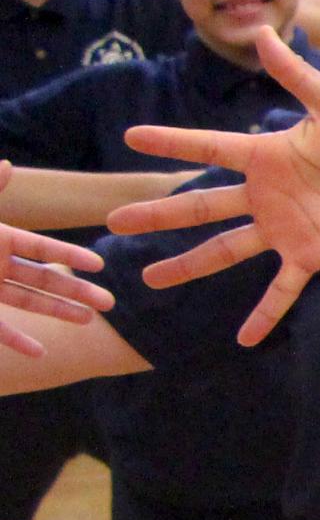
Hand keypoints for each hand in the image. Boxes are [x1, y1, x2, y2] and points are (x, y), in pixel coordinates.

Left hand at [0, 207, 110, 358]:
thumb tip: (7, 165)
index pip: (40, 247)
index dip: (69, 255)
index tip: (100, 265)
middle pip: (42, 278)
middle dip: (76, 290)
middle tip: (109, 302)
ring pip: (27, 302)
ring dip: (58, 312)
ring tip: (88, 321)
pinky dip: (18, 342)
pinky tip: (40, 353)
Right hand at [109, 30, 319, 341]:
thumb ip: (296, 74)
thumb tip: (262, 33)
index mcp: (265, 155)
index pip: (209, 147)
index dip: (172, 142)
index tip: (131, 138)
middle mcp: (265, 194)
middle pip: (200, 207)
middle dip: (157, 216)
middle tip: (114, 225)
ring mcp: (284, 228)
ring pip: (226, 250)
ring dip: (189, 266)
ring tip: (150, 281)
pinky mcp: (311, 254)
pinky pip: (283, 289)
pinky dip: (265, 314)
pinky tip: (243, 339)